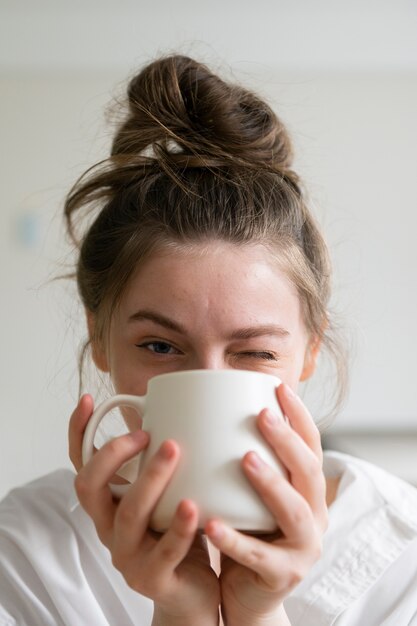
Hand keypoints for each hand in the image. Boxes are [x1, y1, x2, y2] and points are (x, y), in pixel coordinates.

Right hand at [69, 395, 219, 625]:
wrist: (192, 594)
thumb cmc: (178, 533)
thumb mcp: (164, 493)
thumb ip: (161, 460)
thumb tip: (180, 405)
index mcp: (108, 504)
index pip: (80, 465)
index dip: (78, 433)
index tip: (87, 399)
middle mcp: (109, 528)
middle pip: (91, 487)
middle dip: (113, 453)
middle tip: (146, 432)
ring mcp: (128, 556)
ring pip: (129, 514)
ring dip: (150, 478)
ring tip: (173, 449)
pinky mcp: (153, 579)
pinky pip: (164, 552)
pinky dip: (178, 527)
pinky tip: (193, 505)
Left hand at [205, 384, 326, 625]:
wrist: (248, 592)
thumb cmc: (246, 529)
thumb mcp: (249, 491)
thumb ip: (242, 455)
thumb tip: (213, 406)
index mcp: (307, 490)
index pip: (311, 445)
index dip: (299, 416)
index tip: (279, 388)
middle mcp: (314, 514)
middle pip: (308, 472)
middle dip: (287, 441)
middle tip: (261, 415)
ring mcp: (303, 547)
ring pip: (294, 512)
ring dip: (272, 483)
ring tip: (246, 460)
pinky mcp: (283, 575)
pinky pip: (258, 556)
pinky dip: (234, 539)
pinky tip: (211, 523)